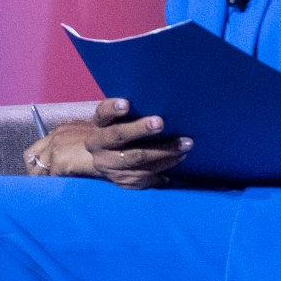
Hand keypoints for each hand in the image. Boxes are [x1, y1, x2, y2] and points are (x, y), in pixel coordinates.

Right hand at [24, 98, 190, 188]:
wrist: (95, 161)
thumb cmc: (115, 134)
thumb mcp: (114, 123)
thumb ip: (128, 114)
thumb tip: (156, 100)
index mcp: (97, 128)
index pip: (103, 115)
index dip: (113, 109)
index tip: (126, 103)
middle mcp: (99, 146)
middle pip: (118, 137)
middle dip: (141, 130)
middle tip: (161, 122)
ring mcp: (109, 165)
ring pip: (135, 159)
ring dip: (163, 152)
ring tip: (185, 145)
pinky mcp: (120, 180)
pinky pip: (142, 177)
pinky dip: (162, 169)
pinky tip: (178, 160)